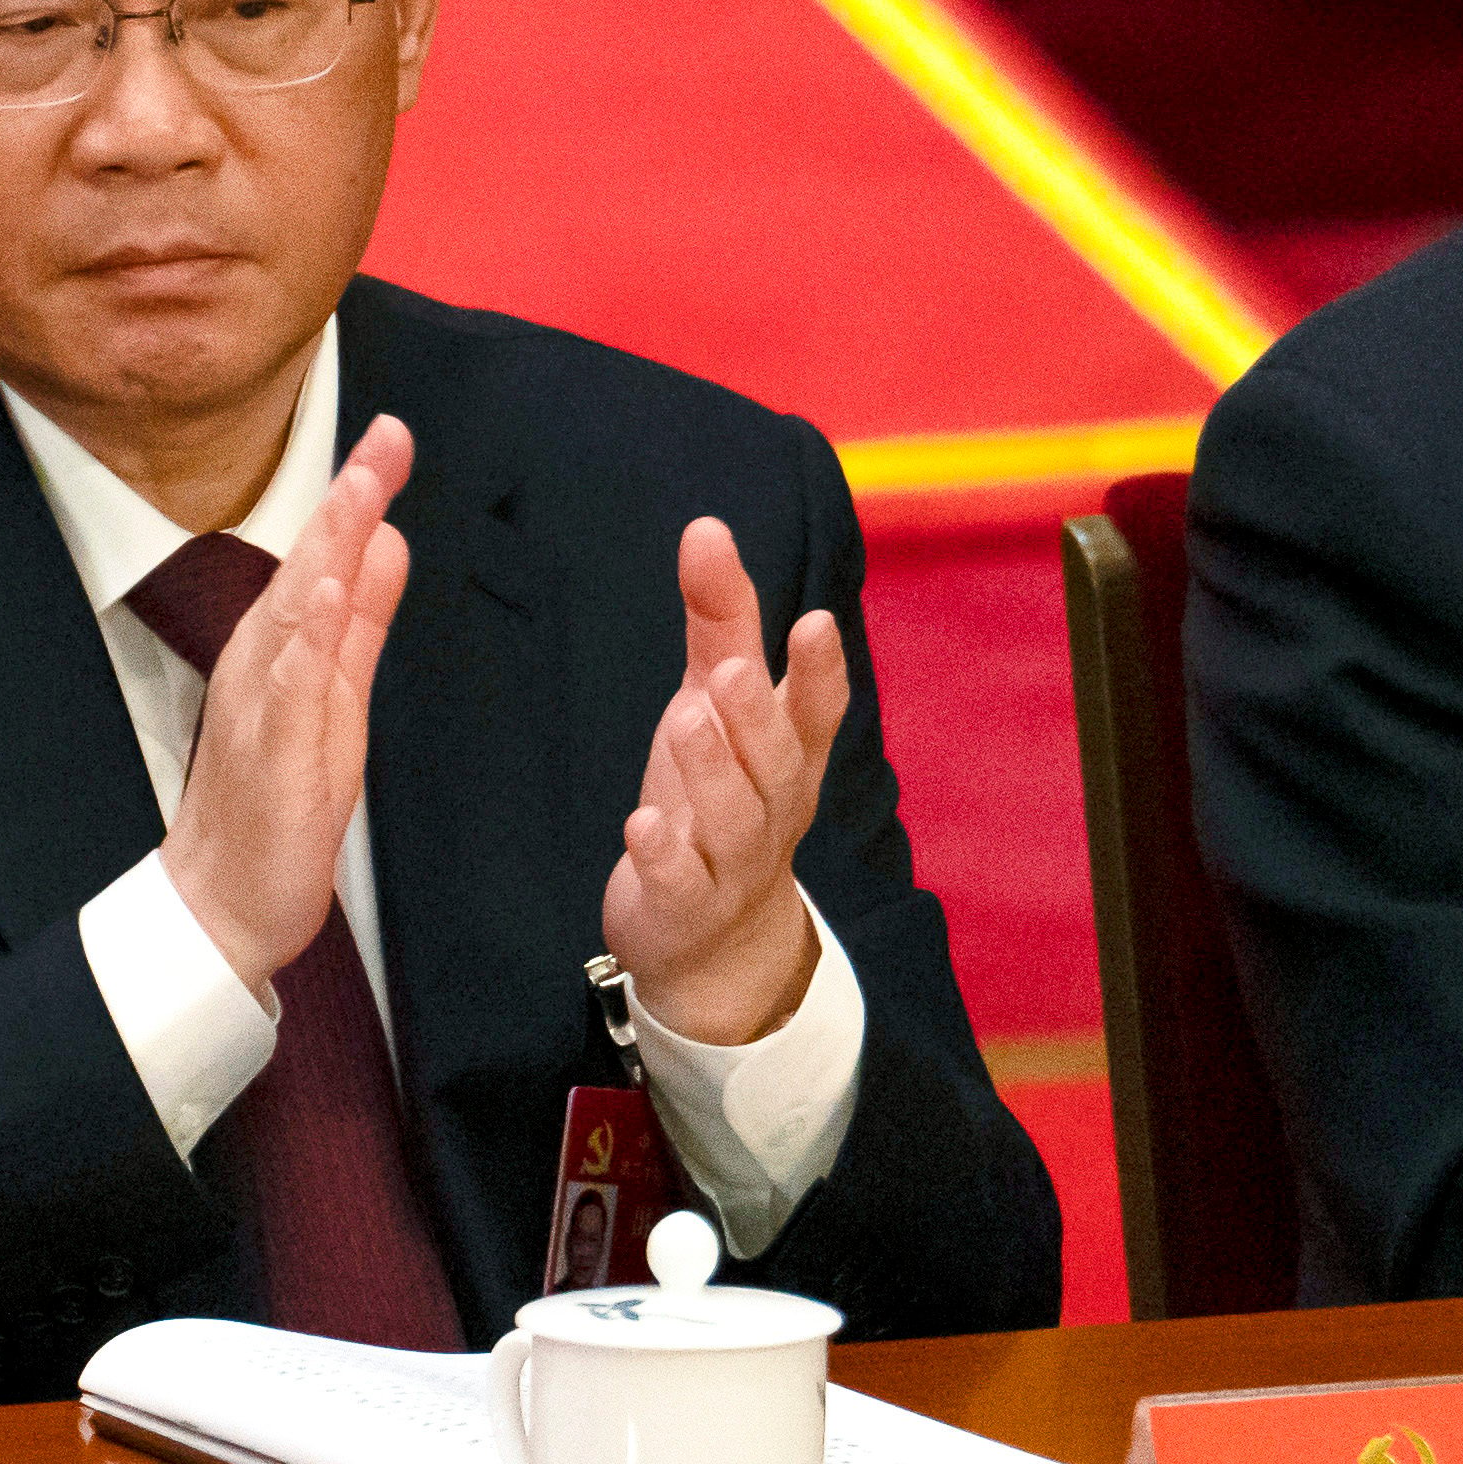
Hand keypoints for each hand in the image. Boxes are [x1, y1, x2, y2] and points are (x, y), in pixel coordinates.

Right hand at [161, 416, 413, 998]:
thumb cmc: (276, 800)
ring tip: (360, 492)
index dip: (357, 496)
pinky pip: (286, 690)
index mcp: (285, 647)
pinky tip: (322, 599)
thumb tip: (385, 543)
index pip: (326, 557)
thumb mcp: (336, 695)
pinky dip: (304, 641)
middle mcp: (264, 663)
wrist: (223, 900)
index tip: (392, 435)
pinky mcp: (269, 755)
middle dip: (347, 499)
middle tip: (385, 435)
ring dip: (326, 550)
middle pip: (308, 566)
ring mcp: (261, 706)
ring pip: (295, 615)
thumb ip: (358, 620)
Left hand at [601, 519, 850, 1045]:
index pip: (817, 711)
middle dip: (758, 717)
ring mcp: (731, 861)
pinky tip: (642, 823)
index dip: (820, 671)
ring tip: (686, 721)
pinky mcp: (685, 905)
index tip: (815, 621)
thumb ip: (719, 622)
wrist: (710, 936)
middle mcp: (771, 807)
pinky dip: (664, 854)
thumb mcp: (715, 704)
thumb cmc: (717, 794)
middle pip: (776, 763)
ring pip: (731, 818)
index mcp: (788, 754)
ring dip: (711, 771)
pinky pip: (680, 881)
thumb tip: (705, 527)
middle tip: (734, 671)